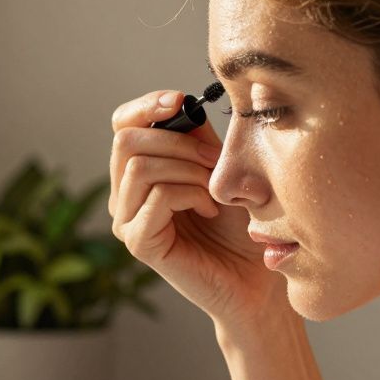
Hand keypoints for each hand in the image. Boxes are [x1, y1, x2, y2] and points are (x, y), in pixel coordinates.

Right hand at [109, 90, 287, 324]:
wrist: (256, 278)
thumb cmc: (241, 226)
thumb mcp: (220, 168)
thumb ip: (196, 138)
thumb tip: (180, 105)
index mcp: (137, 174)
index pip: (122, 125)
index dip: (147, 106)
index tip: (180, 102)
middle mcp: (123, 197)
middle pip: (126, 140)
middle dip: (177, 142)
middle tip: (213, 162)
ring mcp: (127, 222)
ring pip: (139, 166)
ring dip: (187, 169)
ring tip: (213, 189)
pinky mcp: (139, 243)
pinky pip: (157, 196)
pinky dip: (190, 193)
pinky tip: (211, 209)